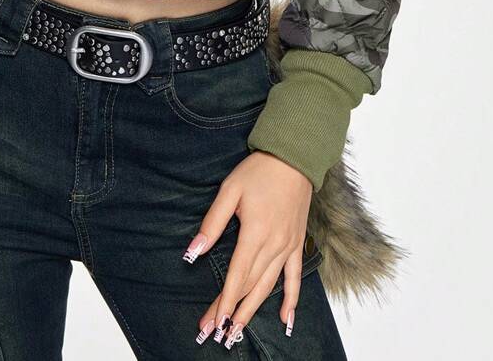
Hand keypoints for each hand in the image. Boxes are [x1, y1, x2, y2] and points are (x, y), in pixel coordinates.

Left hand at [183, 151, 311, 346]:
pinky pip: (295, 278)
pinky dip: (291, 300)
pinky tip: (286, 320)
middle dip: (232, 312)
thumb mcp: (229, 190)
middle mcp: (273, 245)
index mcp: (255, 233)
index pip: (236, 277)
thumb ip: (213, 222)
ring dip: (254, 311)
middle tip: (216, 335)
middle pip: (250, 287)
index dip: (223, 303)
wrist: (293, 158)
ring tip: (239, 332)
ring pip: (269, 287)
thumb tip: (195, 251)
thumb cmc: (259, 171)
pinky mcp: (297, 244)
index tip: (212, 323)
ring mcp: (288, 247)